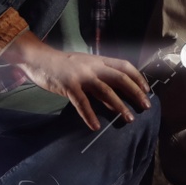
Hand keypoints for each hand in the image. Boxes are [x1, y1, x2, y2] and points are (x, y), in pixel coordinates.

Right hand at [0, 33, 150, 130]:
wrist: (38, 58)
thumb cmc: (61, 65)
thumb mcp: (84, 65)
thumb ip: (99, 75)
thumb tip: (115, 93)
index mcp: (98, 60)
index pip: (124, 66)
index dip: (138, 78)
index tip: (147, 91)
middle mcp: (93, 66)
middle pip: (120, 78)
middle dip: (135, 93)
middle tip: (145, 106)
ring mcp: (80, 75)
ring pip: (105, 91)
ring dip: (119, 106)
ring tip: (128, 119)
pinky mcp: (68, 85)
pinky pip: (82, 102)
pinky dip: (89, 115)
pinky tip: (95, 126)